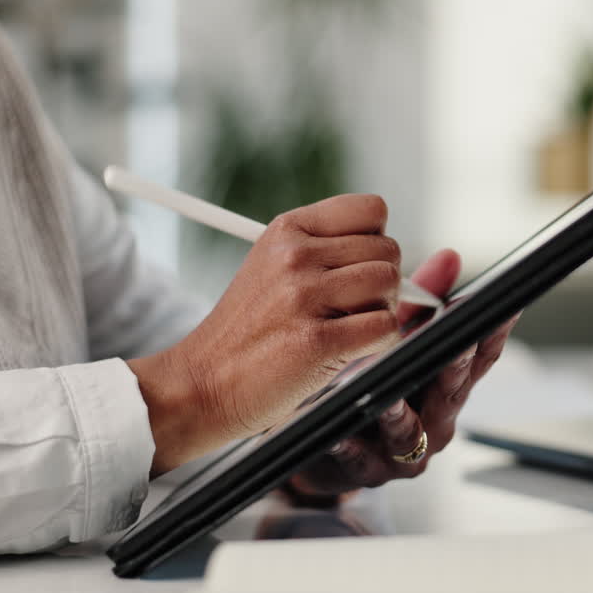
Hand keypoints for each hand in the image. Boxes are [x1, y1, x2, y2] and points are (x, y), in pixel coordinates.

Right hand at [129, 194, 403, 475]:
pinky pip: (386, 327)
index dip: (375, 240)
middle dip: (381, 282)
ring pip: (390, 284)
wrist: (202, 383)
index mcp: (287, 230)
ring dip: (381, 310)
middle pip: (388, 250)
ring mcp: (305, 296)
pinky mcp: (317, 341)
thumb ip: (323, 250)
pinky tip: (350, 349)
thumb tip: (388, 254)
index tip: (358, 266)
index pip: (371, 209)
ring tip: (348, 327)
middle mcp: (295, 256)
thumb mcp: (272, 267)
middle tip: (353, 307)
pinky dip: (380, 342)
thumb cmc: (246, 332)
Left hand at [285, 249, 519, 497]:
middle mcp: (434, 419)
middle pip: (452, 391)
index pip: (480, 357)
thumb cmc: (369, 385)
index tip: (505, 306)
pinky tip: (340, 434)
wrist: (324, 446)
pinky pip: (360, 458)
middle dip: (458, 366)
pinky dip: (351, 446)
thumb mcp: (396, 337)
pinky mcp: (366, 470)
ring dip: (401, 412)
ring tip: (390, 395)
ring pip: (410, 432)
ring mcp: (403, 449)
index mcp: (445, 385)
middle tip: (460, 342)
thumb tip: (450, 256)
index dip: (495, 332)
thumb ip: (424, 299)